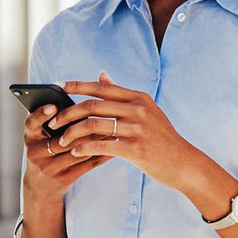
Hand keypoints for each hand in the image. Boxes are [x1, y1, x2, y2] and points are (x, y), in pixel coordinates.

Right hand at [20, 101, 105, 205]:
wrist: (40, 187)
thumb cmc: (46, 150)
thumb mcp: (41, 136)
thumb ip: (54, 117)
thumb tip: (74, 94)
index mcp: (30, 137)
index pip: (31, 123)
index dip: (41, 115)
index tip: (53, 106)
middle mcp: (36, 153)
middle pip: (61, 138)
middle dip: (83, 127)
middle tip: (101, 114)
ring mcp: (50, 167)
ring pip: (77, 151)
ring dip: (97, 139)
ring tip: (112, 127)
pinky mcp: (65, 178)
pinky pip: (87, 164)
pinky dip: (102, 153)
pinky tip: (113, 144)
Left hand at [48, 74, 204, 195]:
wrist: (183, 162)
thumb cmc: (161, 137)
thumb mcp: (146, 110)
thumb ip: (122, 94)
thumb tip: (102, 74)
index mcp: (139, 97)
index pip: (102, 87)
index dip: (78, 85)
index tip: (58, 86)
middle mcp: (138, 109)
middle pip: (93, 105)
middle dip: (68, 113)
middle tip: (53, 122)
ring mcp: (137, 129)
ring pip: (93, 125)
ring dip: (72, 133)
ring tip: (62, 140)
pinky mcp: (136, 149)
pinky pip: (101, 146)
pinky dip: (84, 148)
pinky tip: (76, 152)